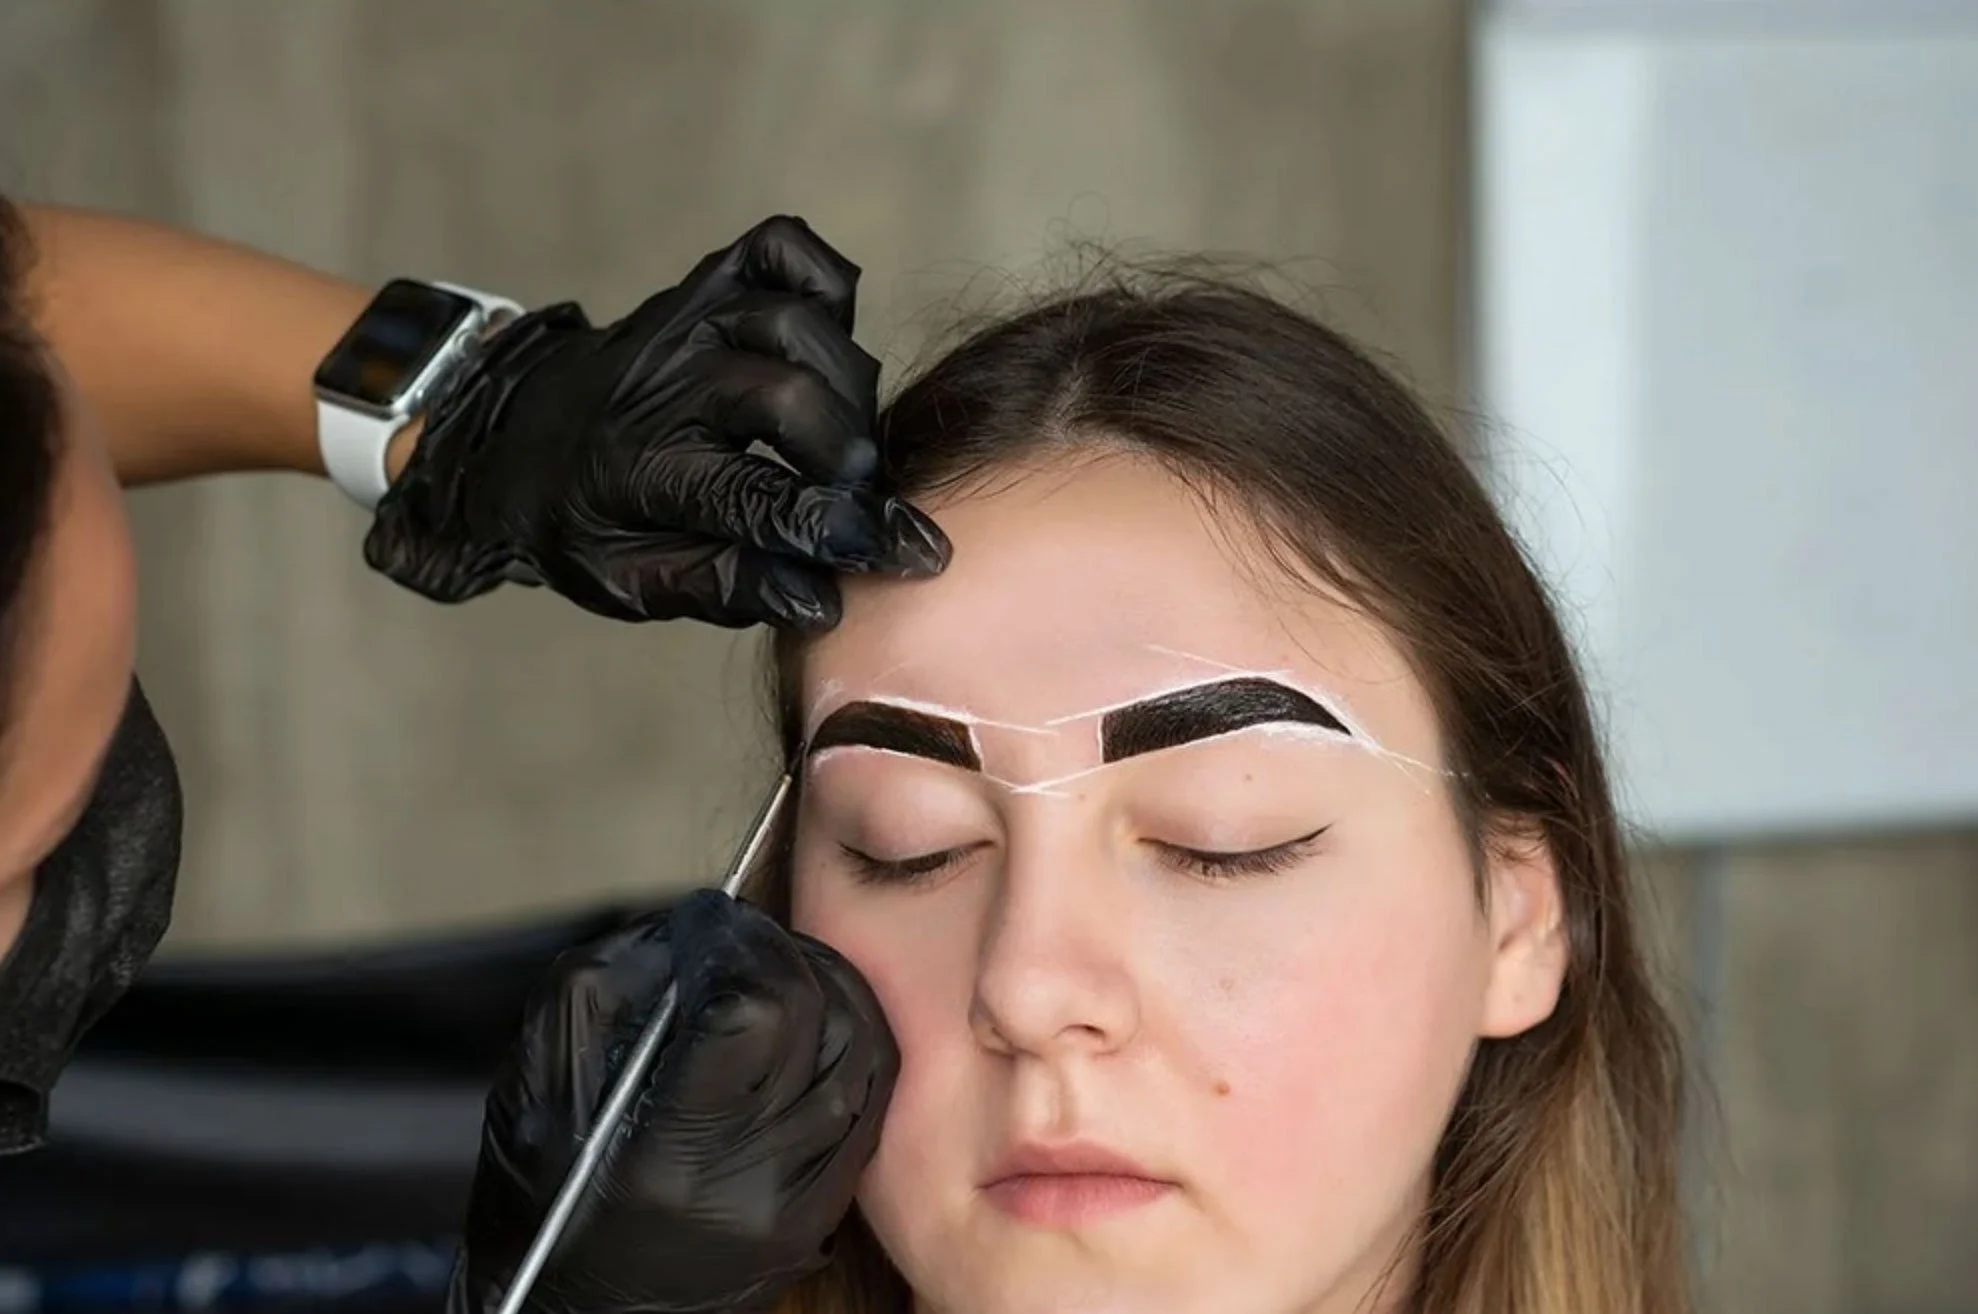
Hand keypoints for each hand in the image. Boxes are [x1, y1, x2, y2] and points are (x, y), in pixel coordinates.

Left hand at [364, 216, 948, 629]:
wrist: (507, 438)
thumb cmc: (579, 523)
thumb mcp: (628, 584)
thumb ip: (724, 589)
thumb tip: (822, 602)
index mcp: (638, 472)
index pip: (756, 498)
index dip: (840, 529)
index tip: (907, 553)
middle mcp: (662, 383)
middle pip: (786, 394)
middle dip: (846, 454)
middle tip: (860, 495)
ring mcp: (684, 319)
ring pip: (796, 322)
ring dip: (845, 383)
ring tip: (841, 436)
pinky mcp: (705, 283)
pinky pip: (783, 250)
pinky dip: (825, 285)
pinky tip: (829, 342)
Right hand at [451, 889, 897, 1313]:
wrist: (578, 1313)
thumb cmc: (544, 1204)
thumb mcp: (534, 1089)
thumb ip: (601, 991)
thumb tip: (685, 928)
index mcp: (662, 1154)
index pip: (749, 1013)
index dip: (734, 945)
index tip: (709, 923)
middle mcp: (742, 1185)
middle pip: (815, 1022)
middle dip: (783, 954)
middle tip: (745, 938)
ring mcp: (793, 1205)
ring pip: (859, 1055)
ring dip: (828, 987)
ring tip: (781, 968)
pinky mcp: (819, 1214)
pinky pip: (868, 1104)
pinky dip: (850, 1044)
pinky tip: (816, 1021)